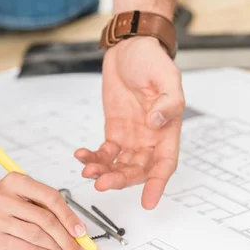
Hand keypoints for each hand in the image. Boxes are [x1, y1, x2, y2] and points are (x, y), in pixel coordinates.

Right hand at [0, 172, 87, 249]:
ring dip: (56, 245)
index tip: (80, 230)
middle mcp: (5, 197)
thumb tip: (72, 224)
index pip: (50, 197)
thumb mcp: (18, 193)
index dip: (69, 215)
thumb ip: (41, 204)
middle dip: (67, 237)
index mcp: (16, 181)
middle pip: (46, 219)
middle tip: (78, 248)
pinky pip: (25, 247)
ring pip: (37, 235)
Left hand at [75, 36, 183, 208]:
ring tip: (87, 171)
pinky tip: (81, 155)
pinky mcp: (114, 131)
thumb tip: (157, 123)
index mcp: (167, 129)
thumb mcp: (166, 77)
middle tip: (102, 183)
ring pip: (119, 165)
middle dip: (121, 180)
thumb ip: (168, 101)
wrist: (130, 48)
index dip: (157, 184)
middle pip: (138, 170)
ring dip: (104, 172)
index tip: (148, 201)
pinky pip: (103, 153)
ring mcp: (131, 136)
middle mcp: (150, 138)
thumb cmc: (152, 60)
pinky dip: (92, 158)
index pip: (165, 164)